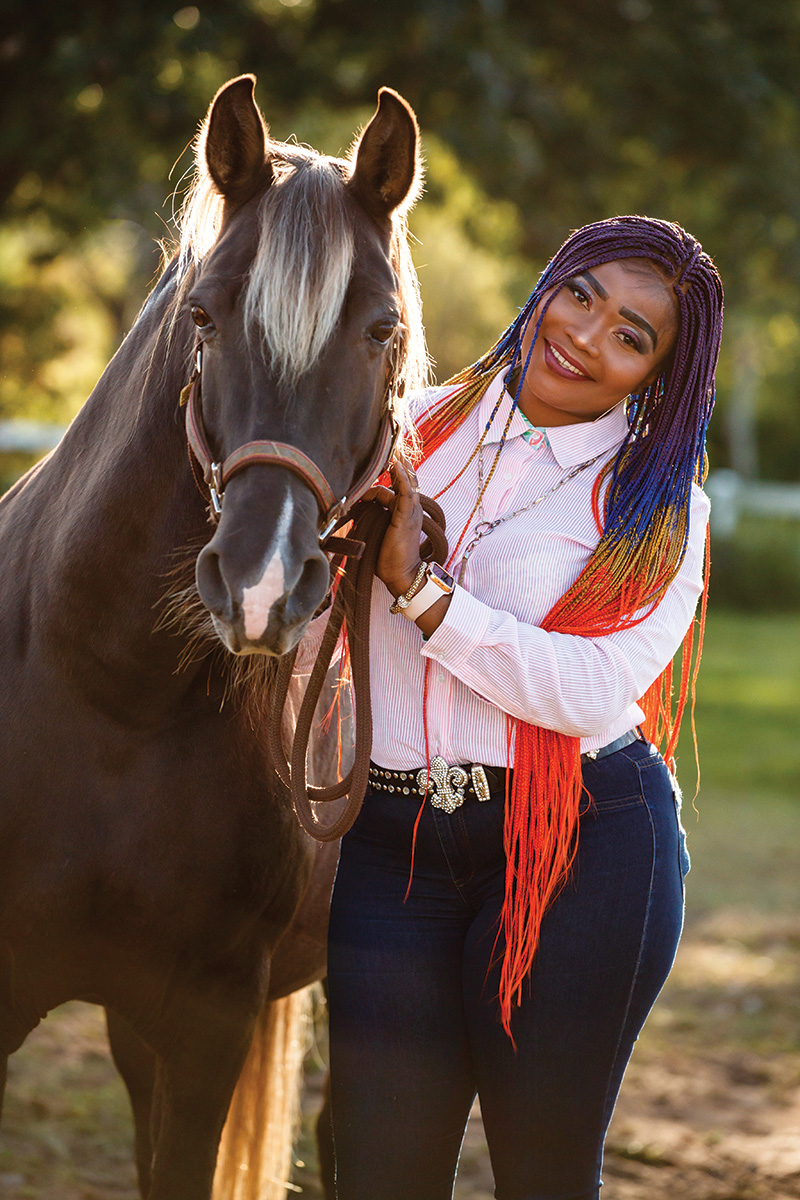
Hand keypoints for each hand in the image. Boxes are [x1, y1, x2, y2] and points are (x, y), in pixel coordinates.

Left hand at [364, 458, 423, 597]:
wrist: (401, 574)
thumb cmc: (389, 558)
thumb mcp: (378, 533)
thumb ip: (370, 519)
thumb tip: (352, 511)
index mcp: (405, 512)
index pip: (395, 488)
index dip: (380, 483)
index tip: (367, 481)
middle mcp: (411, 509)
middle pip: (406, 480)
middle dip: (399, 464)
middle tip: (392, 449)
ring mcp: (411, 512)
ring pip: (406, 483)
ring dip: (400, 467)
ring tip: (394, 451)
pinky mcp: (406, 517)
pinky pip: (405, 493)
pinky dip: (402, 478)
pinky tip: (396, 466)